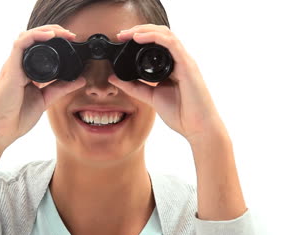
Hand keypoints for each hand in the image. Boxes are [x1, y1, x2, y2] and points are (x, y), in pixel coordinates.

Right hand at [0, 24, 85, 148]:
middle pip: (33, 39)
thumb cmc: (16, 118)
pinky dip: (35, 36)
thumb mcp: (45, 99)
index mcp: (26, 72)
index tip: (72, 42)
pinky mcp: (11, 69)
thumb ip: (60, 88)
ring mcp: (13, 66)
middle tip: (71, 35)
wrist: (0, 131)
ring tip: (62, 32)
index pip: (39, 48)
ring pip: (27, 37)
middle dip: (53, 32)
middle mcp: (18, 66)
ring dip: (46, 30)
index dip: (55, 41)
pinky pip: (20, 44)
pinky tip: (50, 35)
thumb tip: (80, 80)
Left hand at [109, 24, 227, 143]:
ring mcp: (184, 61)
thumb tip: (113, 78)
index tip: (121, 39)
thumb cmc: (181, 114)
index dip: (139, 37)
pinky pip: (171, 44)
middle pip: (161, 34)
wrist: (198, 128)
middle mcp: (179, 60)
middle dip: (139, 30)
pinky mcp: (187, 65)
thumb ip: (133, 87)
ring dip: (144, 30)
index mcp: (171, 66)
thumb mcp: (150, 97)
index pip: (156, 43)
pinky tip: (139, 38)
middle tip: (121, 34)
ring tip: (128, 34)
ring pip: (165, 34)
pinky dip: (154, 38)